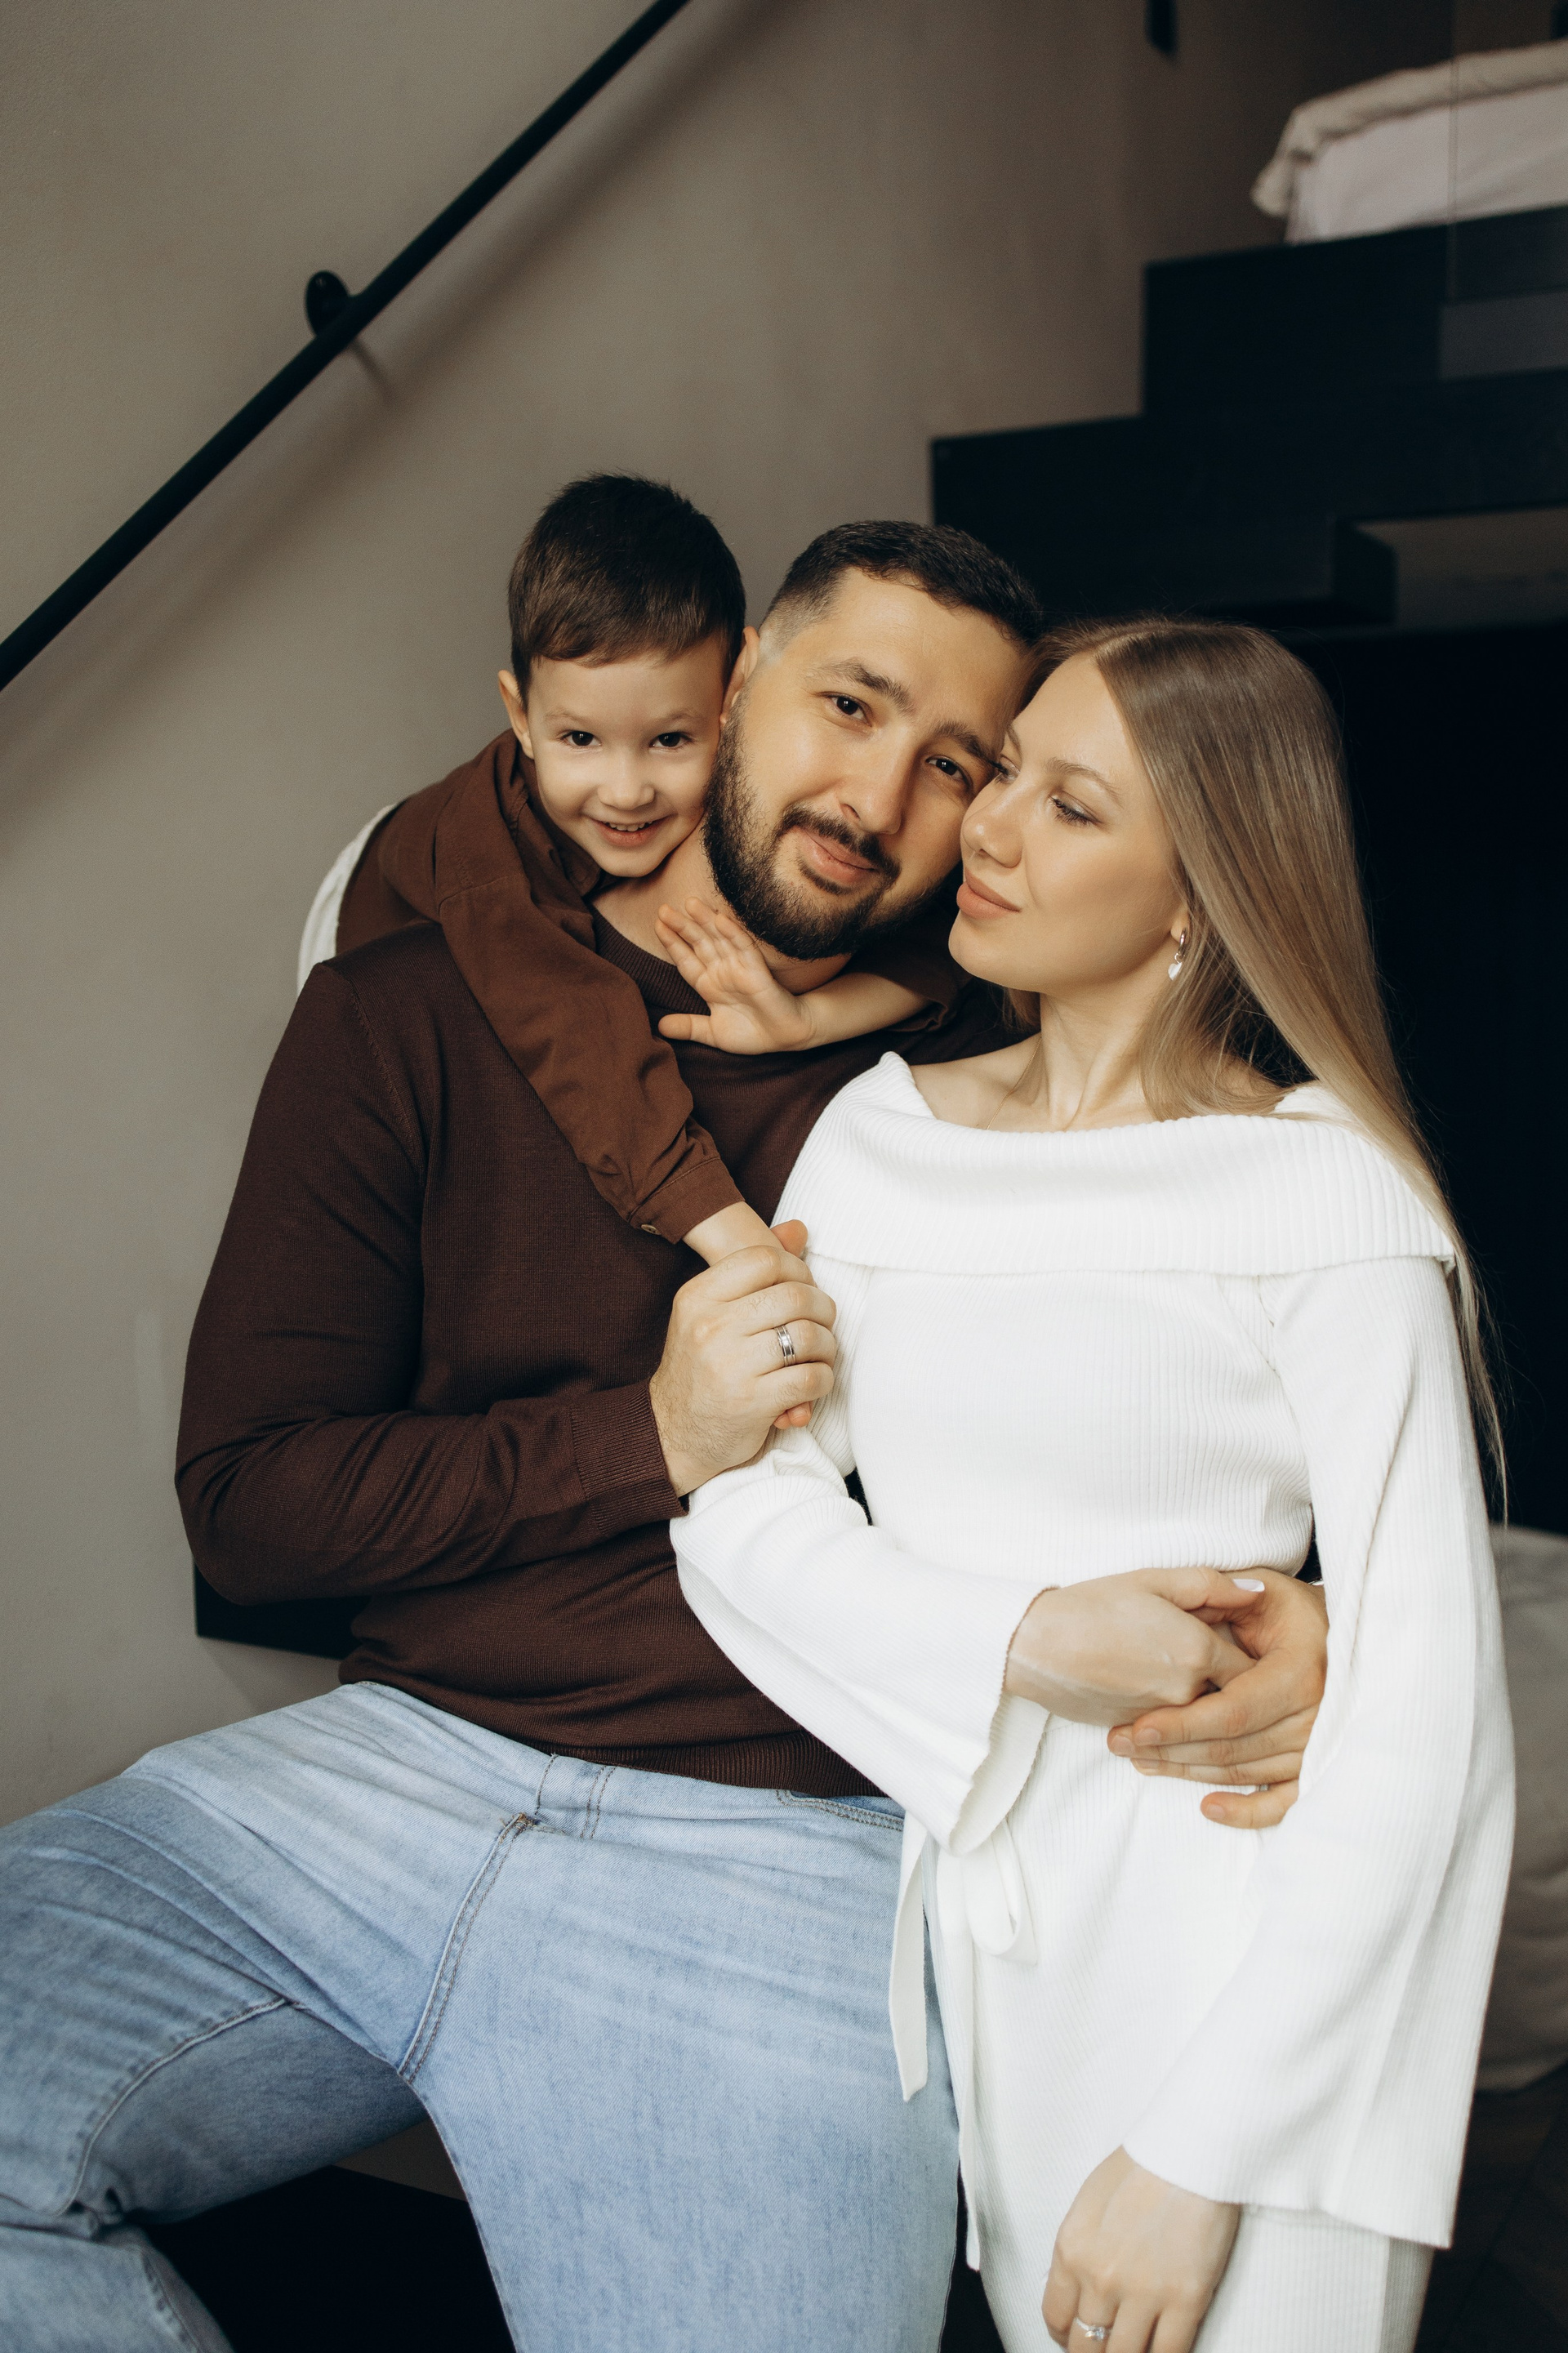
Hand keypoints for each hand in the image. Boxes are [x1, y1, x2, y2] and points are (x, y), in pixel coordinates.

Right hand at [649, 1222, 836, 1494]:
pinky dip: (824, 1380)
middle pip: (795, 1295)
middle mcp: (710, 1326)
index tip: (802, 1291)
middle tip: (820, 1327)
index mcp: (698, 1297)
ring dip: (827, 1347)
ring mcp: (729, 1365)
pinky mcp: (751, 1402)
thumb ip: (752, 1272)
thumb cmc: (701, 1369)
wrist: (671, 1434)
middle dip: (822, 1311)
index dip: (798, 1270)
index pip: (765, 1258)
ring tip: (819, 1357)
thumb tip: (798, 1228)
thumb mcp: (710, 1313)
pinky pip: (812, 1378)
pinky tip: (812, 1384)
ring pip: (809, 1336)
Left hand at [654, 898, 818, 1051]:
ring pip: (719, 939)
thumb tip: (660, 1027)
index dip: (672, 943)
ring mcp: (740, 968)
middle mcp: (723, 971)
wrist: (786, 1038)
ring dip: (706, 921)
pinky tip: (720, 919)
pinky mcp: (758, 971)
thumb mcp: (713, 1032)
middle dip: (682, 926)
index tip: (657, 926)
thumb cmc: (753, 1034)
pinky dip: (732, 934)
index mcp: (709, 984)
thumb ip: (689, 1027)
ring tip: (689, 903)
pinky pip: (744, 948)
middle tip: (663, 909)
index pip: (686, 959)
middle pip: (699, 943)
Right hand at [1004, 1569, 1255, 1724]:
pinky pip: (1170, 1724)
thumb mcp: (1154, 1580)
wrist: (1036, 1645)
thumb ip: (1212, 1585)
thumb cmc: (1093, 1605)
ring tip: (1166, 1665)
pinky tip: (1142, 1681)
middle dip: (1227, 1679)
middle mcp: (1188, 1693)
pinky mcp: (1139, 1732)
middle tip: (1205, 1653)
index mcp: (1199, 1652)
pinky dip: (1168, 1710)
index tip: (1240, 1644)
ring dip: (1196, 1696)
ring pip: (1201, 1713)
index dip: (1251, 1657)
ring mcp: (1163, 1718)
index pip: (1253, 1669)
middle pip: (1231, 1696)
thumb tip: (1257, 1592)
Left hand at [1044, 2147, 1238, 2352]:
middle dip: (1095, 2352)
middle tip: (1108, 2346)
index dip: (1066, 2336)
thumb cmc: (1143, 2166)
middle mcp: (1100, 2278)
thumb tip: (1079, 2290)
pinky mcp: (1186, 2300)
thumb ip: (1080, 2251)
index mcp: (1071, 2249)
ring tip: (1137, 2347)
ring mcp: (1143, 2293)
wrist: (1191, 2149)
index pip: (1056, 2318)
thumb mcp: (1089, 2204)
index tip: (1077, 2337)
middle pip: (1087, 2347)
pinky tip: (1163, 2349)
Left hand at [1108, 1570, 1327, 1829]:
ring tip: (1141, 1762)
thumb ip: (1226, 1593)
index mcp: (1300, 1671)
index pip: (1232, 1711)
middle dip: (1171, 1750)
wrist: (1336, 1636)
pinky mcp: (1315, 1766)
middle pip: (1232, 1748)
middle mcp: (1315, 1715)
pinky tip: (1208, 1808)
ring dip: (1189, 1773)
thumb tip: (1205, 1603)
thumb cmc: (1289, 1609)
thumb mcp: (1261, 1588)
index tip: (1137, 1727)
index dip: (1182, 1723)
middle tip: (1120, 1744)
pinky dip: (1247, 1811)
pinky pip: (1282, 1800)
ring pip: (1244, 1772)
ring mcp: (1317, 1745)